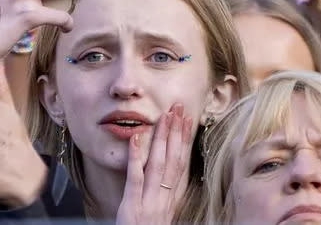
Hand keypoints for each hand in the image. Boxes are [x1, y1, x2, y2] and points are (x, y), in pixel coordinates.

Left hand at [116, 104, 191, 224]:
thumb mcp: (158, 215)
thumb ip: (162, 195)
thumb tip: (167, 174)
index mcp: (170, 200)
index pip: (180, 164)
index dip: (184, 140)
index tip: (187, 119)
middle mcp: (163, 199)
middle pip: (173, 160)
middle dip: (177, 132)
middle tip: (179, 107)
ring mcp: (149, 203)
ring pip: (158, 165)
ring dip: (162, 138)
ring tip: (164, 116)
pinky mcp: (132, 207)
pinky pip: (135, 178)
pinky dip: (136, 157)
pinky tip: (136, 138)